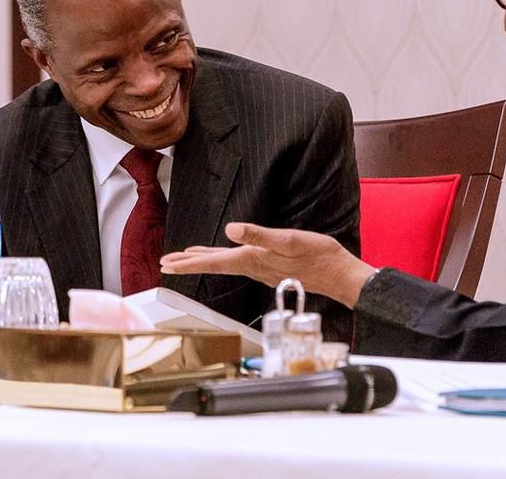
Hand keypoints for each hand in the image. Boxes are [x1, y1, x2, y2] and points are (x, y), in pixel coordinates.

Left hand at [159, 223, 376, 307]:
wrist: (339, 275)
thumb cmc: (318, 256)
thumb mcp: (289, 240)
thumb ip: (259, 235)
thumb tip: (230, 230)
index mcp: (253, 259)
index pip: (214, 262)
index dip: (188, 263)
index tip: (168, 265)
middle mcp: (253, 267)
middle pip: (214, 266)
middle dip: (189, 264)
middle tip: (166, 264)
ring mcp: (260, 269)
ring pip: (224, 265)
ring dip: (203, 261)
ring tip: (186, 258)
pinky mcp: (269, 267)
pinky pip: (237, 263)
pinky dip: (223, 259)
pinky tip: (224, 255)